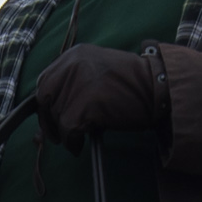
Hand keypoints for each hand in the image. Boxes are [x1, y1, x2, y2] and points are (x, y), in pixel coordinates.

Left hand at [32, 43, 170, 142]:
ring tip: (75, 141)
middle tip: (57, 136)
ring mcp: (77, 83)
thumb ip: (75, 80)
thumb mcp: (97, 71)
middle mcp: (71, 65)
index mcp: (73, 55)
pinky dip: (71, 142)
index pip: (45, 80)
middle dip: (48, 120)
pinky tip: (78, 146)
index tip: (50, 117)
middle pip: (45, 98)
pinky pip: (67, 129)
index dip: (46, 102)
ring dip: (63, 133)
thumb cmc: (132, 84)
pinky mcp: (85, 104)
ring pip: (56, 116)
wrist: (157, 87)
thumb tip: (55, 107)